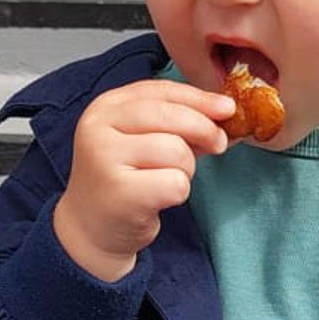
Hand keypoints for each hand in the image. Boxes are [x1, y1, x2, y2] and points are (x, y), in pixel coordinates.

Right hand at [53, 79, 235, 280]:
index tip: (227, 107)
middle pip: (171, 116)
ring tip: (168, 180)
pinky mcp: (121, 193)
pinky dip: (179, 192)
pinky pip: (175, 183)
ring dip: (186, 169)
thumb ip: (175, 123)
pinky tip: (160, 198)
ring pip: (177, 150)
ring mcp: (105, 159)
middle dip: (204, 129)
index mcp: (105, 107)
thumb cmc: (123, 181)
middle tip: (219, 144)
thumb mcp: (142, 140)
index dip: (198, 98)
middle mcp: (99, 128)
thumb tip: (222, 111)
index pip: (160, 91)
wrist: (91, 228)